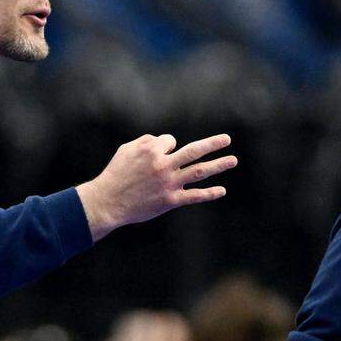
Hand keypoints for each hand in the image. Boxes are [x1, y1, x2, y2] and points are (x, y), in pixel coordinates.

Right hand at [76, 133, 235, 240]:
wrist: (108, 201)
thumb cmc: (116, 174)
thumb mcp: (126, 150)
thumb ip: (146, 141)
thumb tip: (166, 141)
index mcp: (152, 151)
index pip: (171, 141)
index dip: (167, 146)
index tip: (160, 155)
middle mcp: (163, 165)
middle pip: (194, 151)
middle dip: (212, 144)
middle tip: (227, 139)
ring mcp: (169, 184)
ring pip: (199, 171)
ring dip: (218, 165)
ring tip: (233, 160)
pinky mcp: (169, 201)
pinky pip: (193, 196)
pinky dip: (209, 194)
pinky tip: (222, 190)